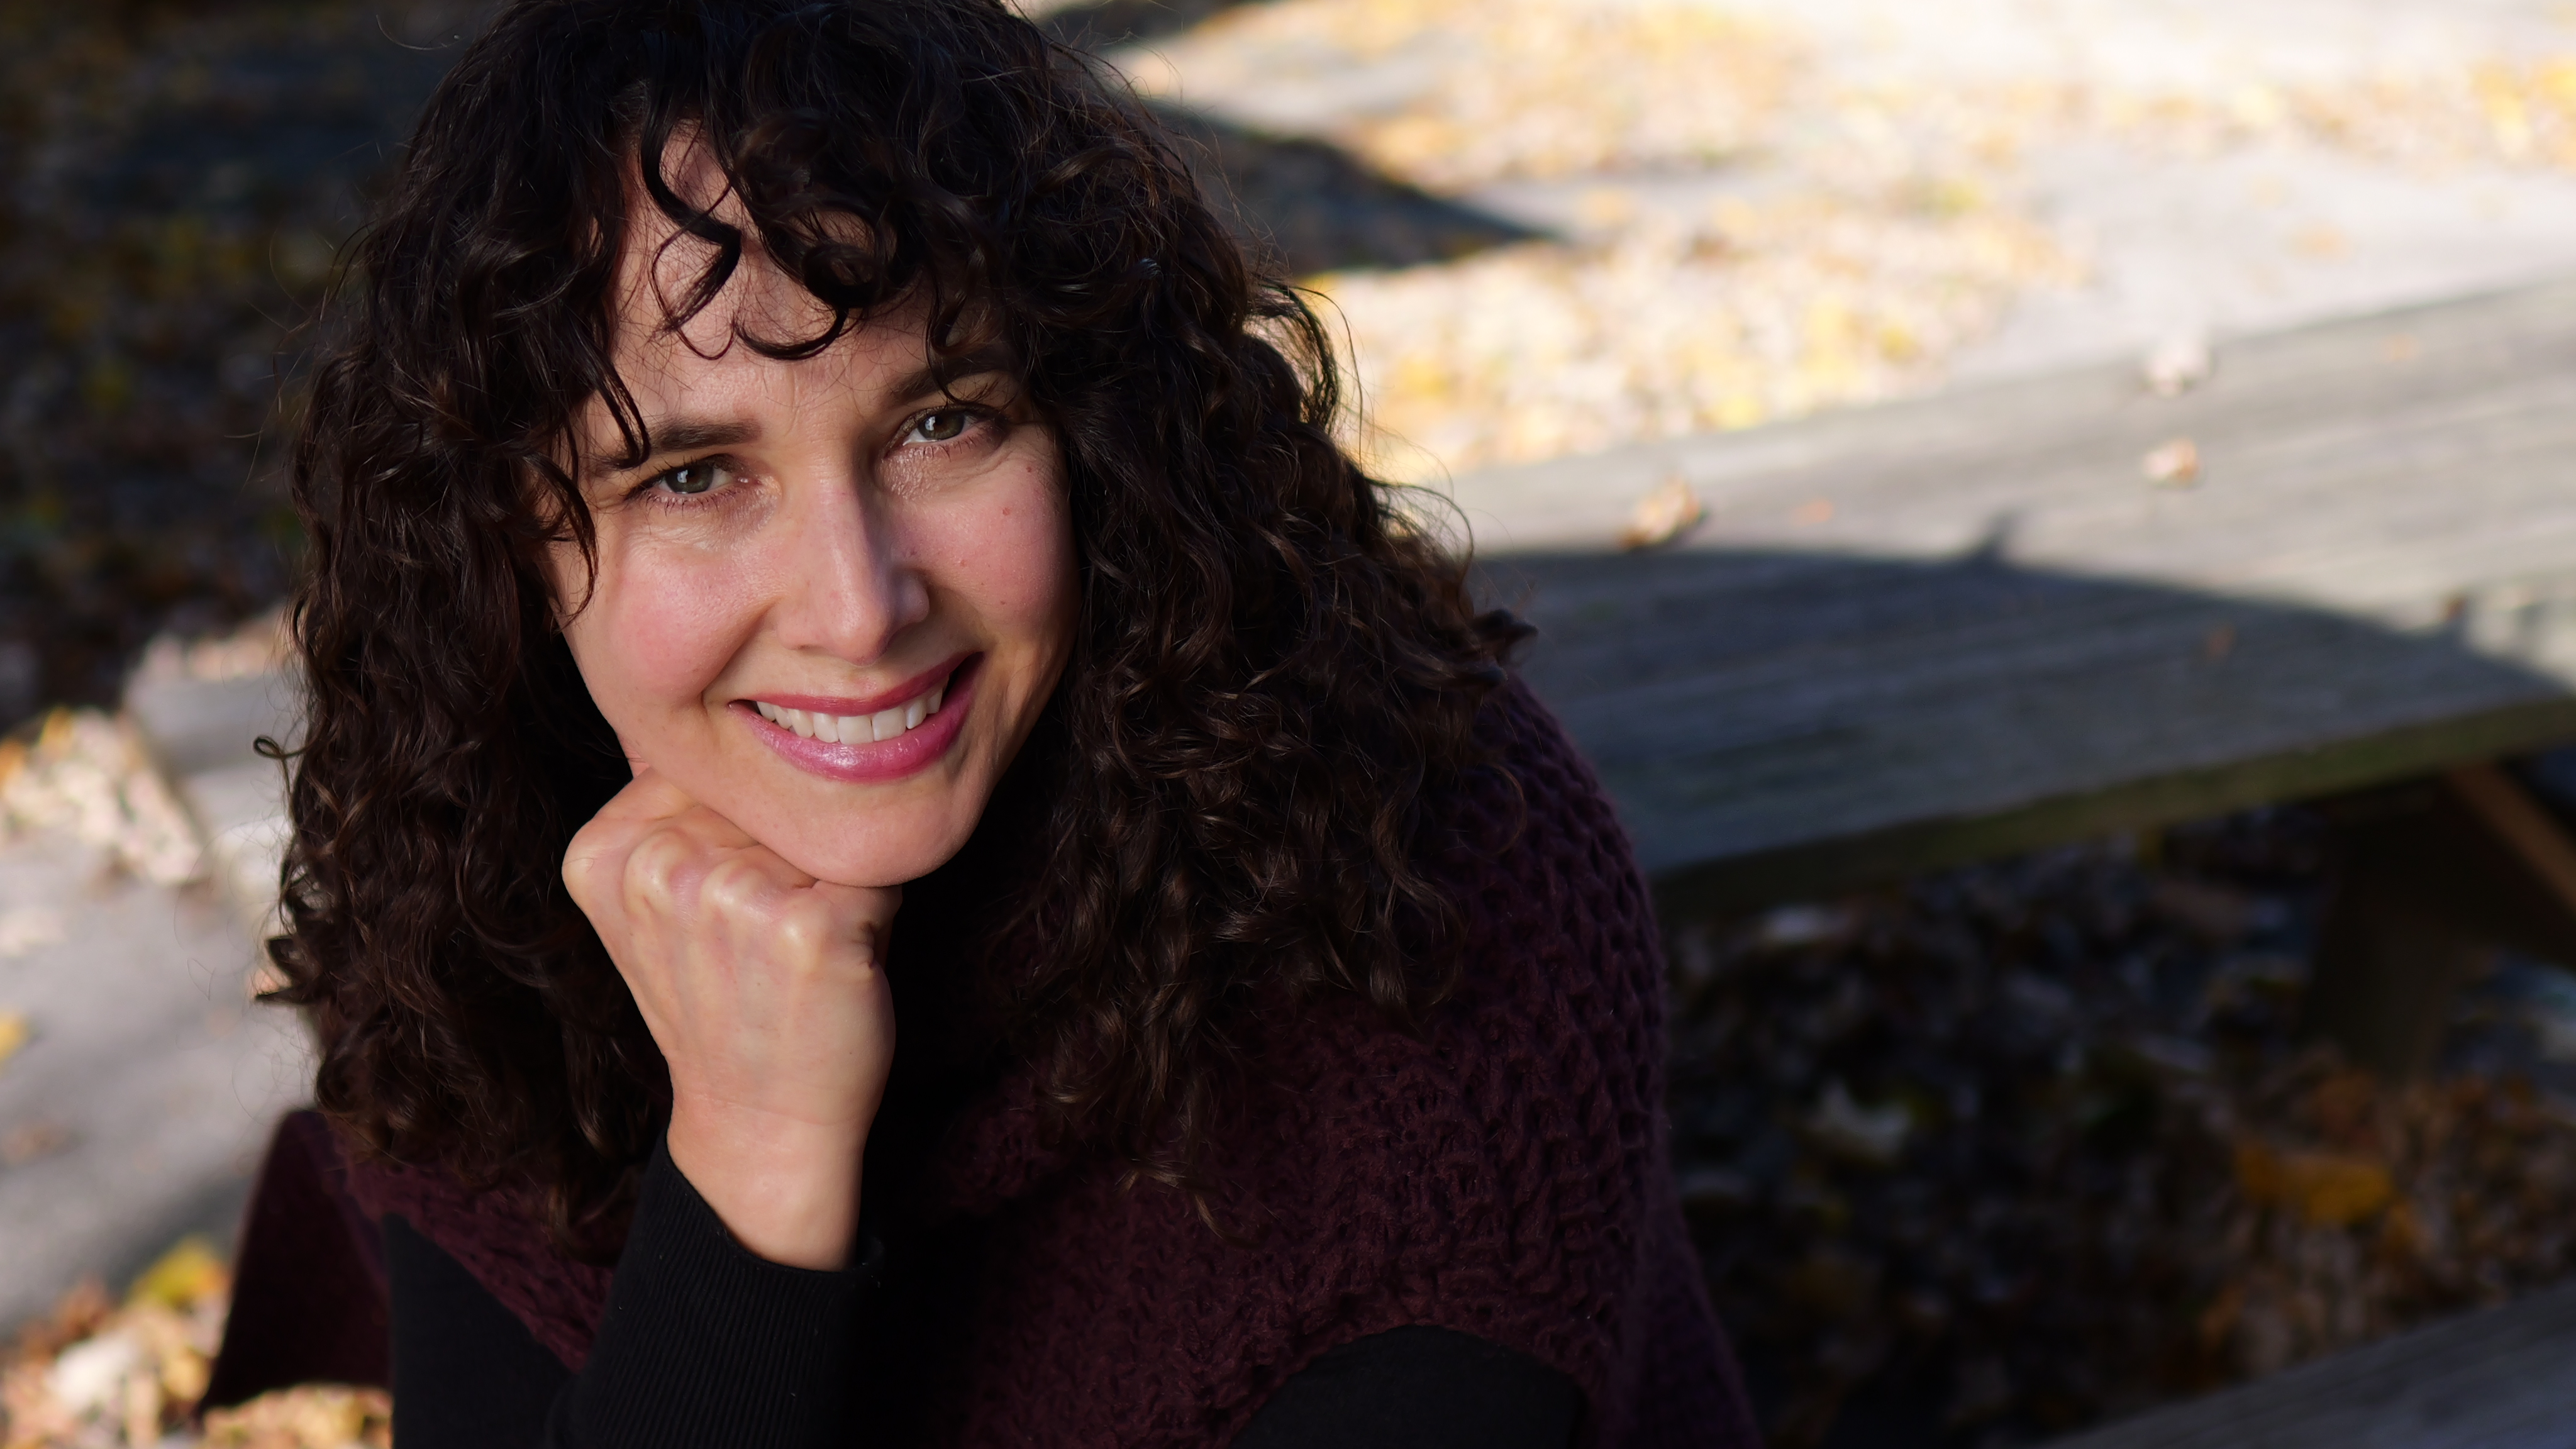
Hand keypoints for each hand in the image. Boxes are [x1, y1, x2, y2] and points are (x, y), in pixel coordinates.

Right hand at [563, 768, 898, 1268]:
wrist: (761, 1121)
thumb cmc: (726, 1001)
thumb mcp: (660, 903)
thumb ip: (669, 810)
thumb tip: (713, 698)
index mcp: (602, 850)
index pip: (701, 770)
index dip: (738, 829)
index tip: (727, 902)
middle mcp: (657, 868)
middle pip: (765, 798)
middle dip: (788, 851)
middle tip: (768, 937)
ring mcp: (731, 897)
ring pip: (821, 831)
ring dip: (833, 879)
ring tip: (800, 948)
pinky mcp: (809, 929)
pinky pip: (875, 870)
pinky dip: (878, 909)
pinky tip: (840, 961)